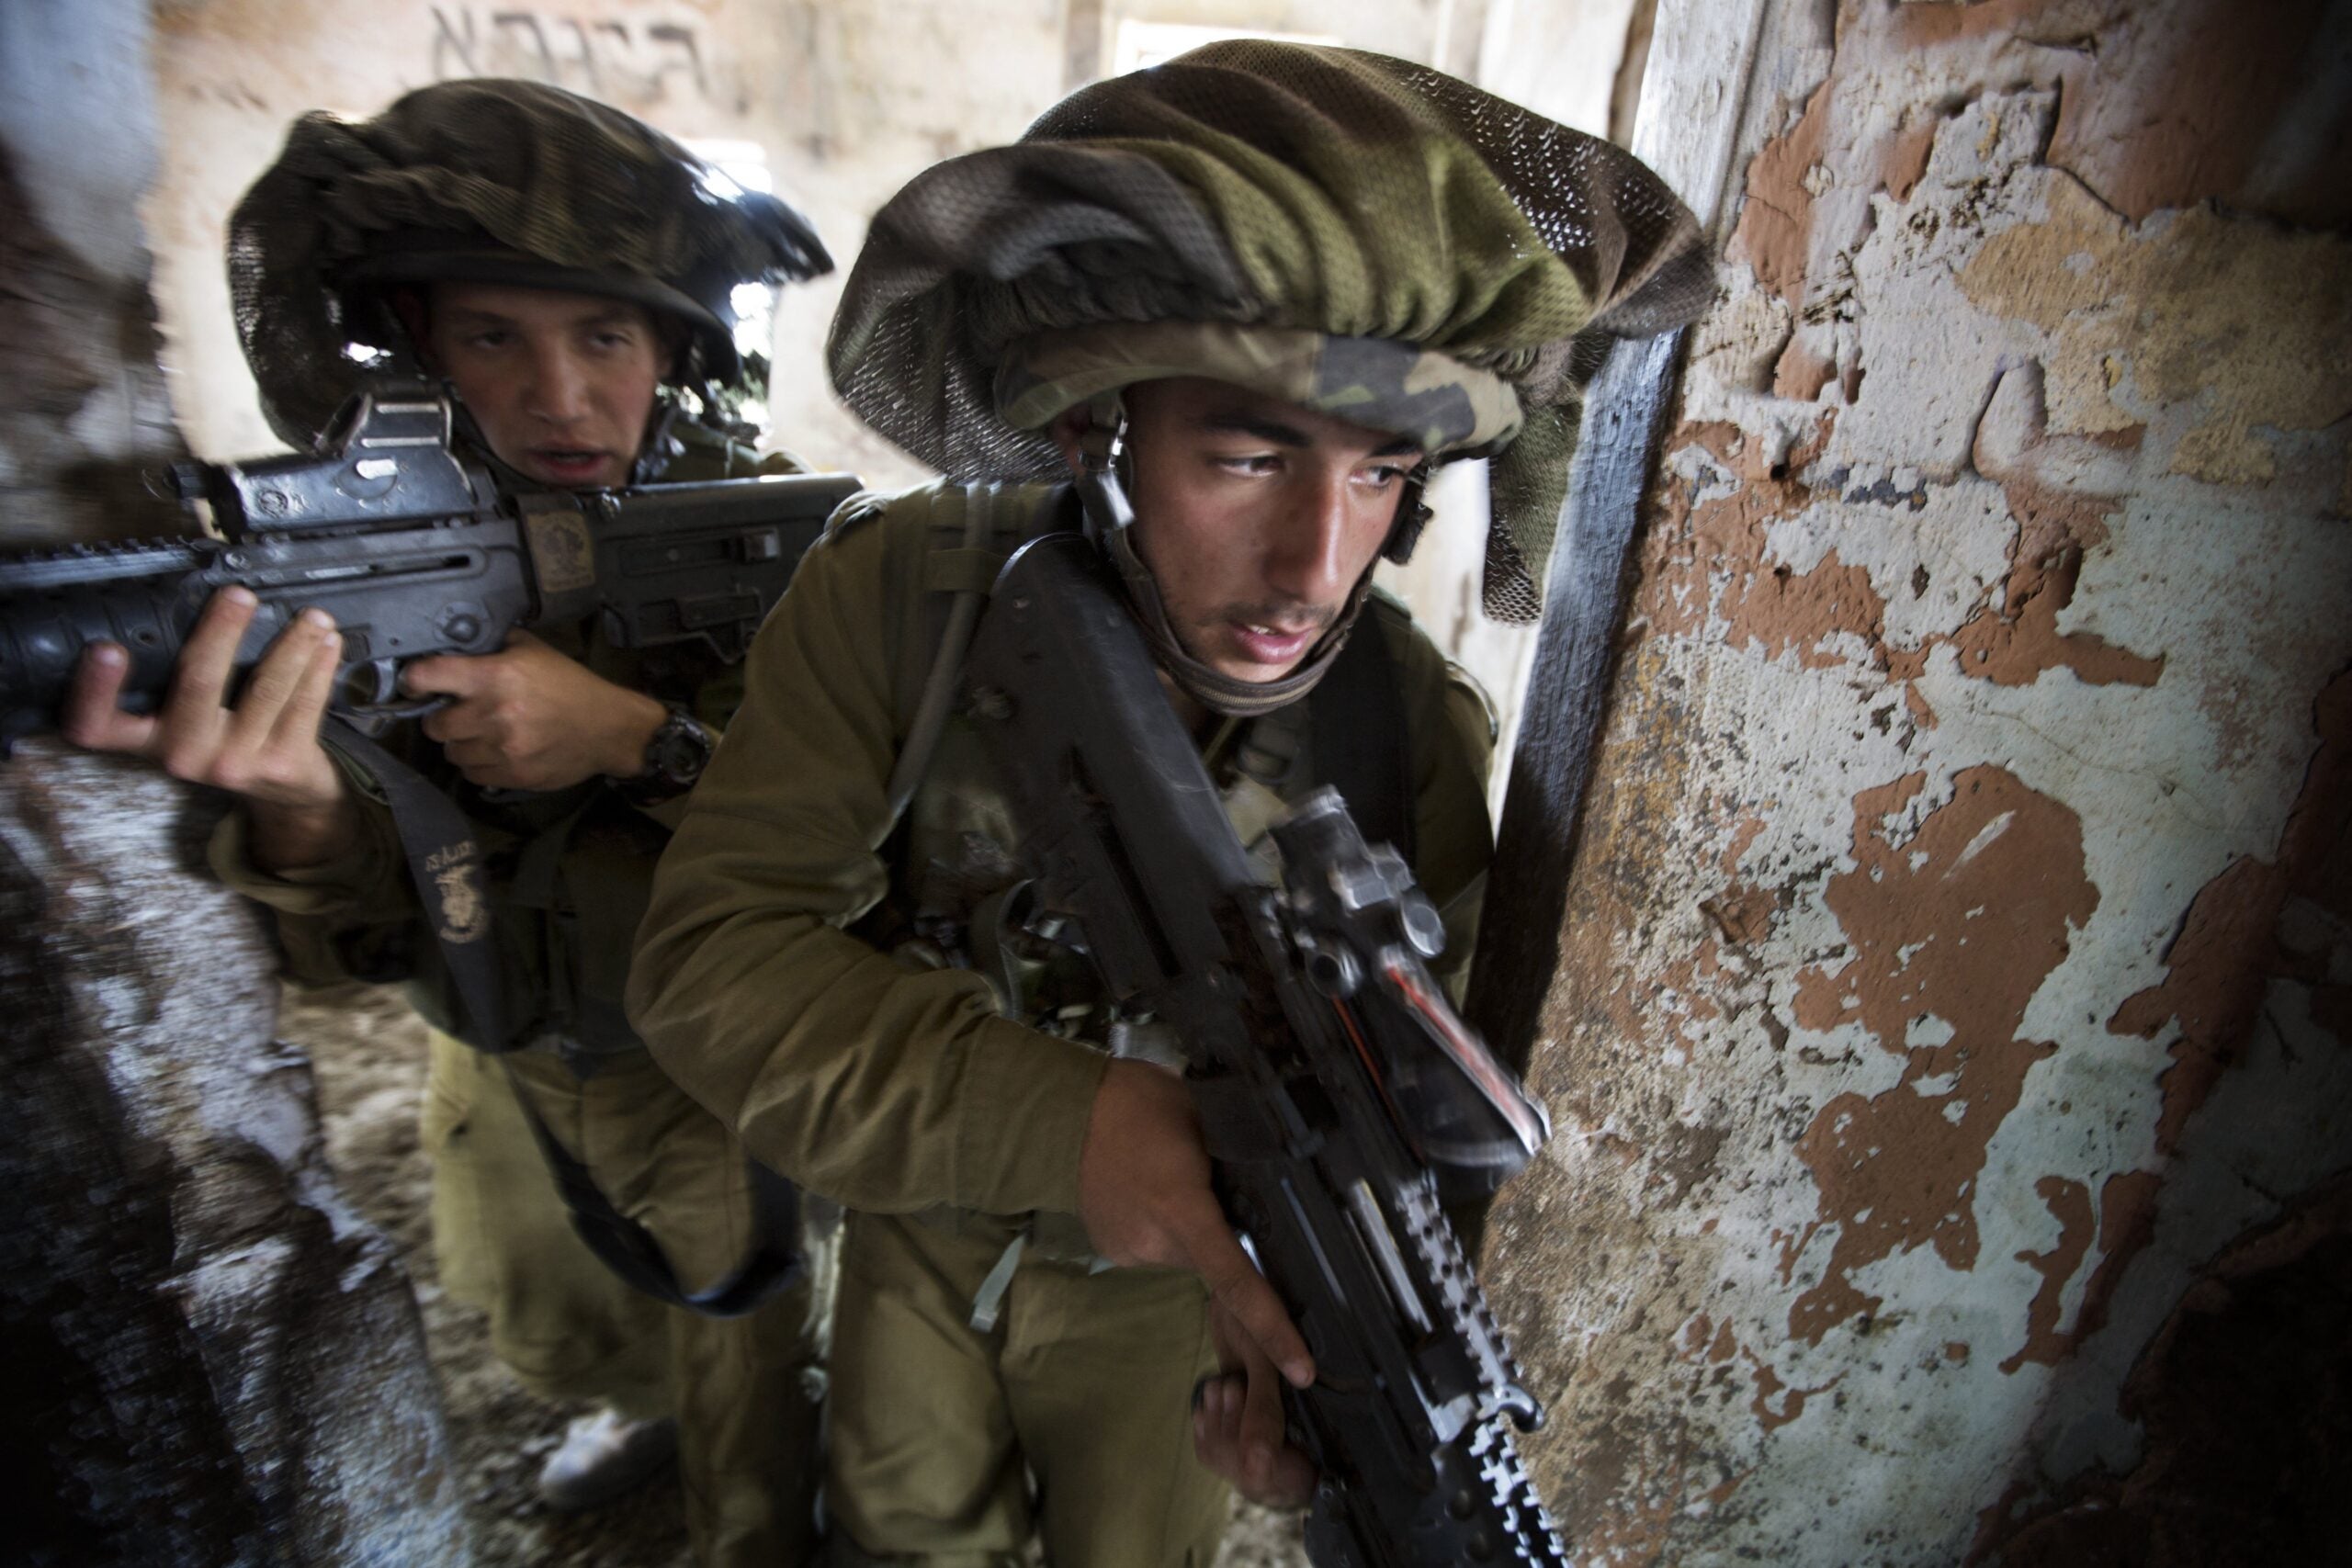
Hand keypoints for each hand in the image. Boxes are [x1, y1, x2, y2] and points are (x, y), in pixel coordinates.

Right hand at [62, 585, 356, 870]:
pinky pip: (305, 703)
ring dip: (292, 644)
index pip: (100, 724)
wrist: (284, 795)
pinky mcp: (282, 764)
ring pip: (265, 688)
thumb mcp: (185, 720)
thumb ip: (177, 678)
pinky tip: (328, 642)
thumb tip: (194, 601)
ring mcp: (235, 762)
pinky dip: (319, 667)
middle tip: (239, 595)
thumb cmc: (226, 740)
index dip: (94, 690)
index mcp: (148, 740)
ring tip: (312, 616)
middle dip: (221, 632)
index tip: (105, 649)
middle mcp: (185, 755)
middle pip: (197, 683)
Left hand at [402, 630, 664, 790]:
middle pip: (434, 725)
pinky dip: (478, 764)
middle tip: (459, 714)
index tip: (417, 684)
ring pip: (452, 753)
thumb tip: (458, 645)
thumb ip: (494, 647)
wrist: (608, 728)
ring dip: (461, 744)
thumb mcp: (534, 651)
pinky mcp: (512, 774)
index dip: (415, 680)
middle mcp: (494, 713)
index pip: (428, 677)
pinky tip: (495, 752)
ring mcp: (503, 748)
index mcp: (496, 675)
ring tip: (481, 735)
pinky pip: (472, 773)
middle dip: (443, 718)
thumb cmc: (570, 686)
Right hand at [1076, 1060, 1318, 1501]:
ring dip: (1189, 1226)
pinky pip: (1156, 1246)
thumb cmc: (1139, 1102)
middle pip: (1214, 1261)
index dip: (1274, 1329)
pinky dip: (1161, 1224)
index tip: (1301, 1370)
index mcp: (1185, 1210)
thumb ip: (1232, 1165)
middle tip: (1210, 1178)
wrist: (1060, 1111)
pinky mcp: (1111, 1249)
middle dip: (1223, 1233)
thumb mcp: (1204, 1120)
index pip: (1238, 1282)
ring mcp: (1129, 1251)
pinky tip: (1147, 1188)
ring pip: (1184, 1252)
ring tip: (1169, 1173)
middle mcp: (1156, 1242)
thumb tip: (1263, 1192)